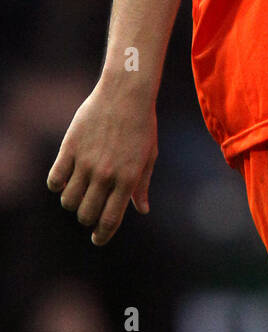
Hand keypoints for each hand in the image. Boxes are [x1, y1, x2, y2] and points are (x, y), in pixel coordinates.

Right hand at [46, 78, 157, 244]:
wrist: (126, 92)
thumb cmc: (142, 124)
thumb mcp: (149, 155)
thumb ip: (142, 185)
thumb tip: (142, 210)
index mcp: (128, 178)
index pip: (110, 220)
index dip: (102, 235)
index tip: (97, 239)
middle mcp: (106, 173)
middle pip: (86, 214)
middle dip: (86, 219)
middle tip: (89, 211)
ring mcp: (86, 161)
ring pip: (68, 201)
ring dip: (72, 202)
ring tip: (78, 192)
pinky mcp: (70, 148)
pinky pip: (54, 179)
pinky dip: (57, 185)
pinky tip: (65, 178)